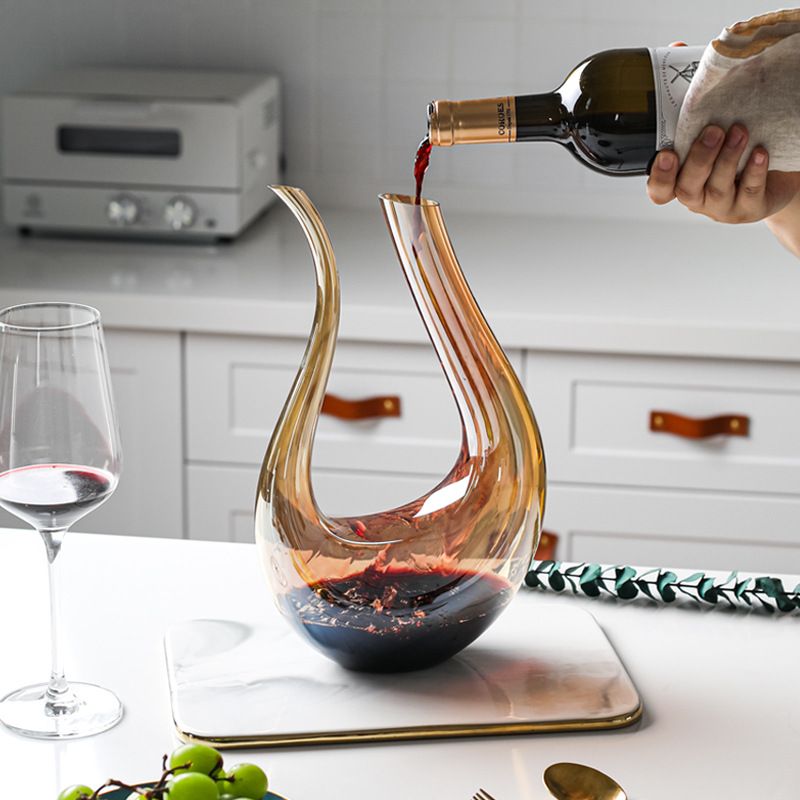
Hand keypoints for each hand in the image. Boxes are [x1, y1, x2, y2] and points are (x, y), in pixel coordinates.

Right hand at [647, 124, 799, 224]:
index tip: (667, 154)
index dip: (660, 176)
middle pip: (687, 188)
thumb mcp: (715, 146)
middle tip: (713, 131)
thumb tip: (698, 100)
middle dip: (699, 159)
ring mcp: (723, 207)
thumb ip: (700, 134)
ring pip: (718, 188)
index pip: (661, 190)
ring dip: (727, 158)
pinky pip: (750, 192)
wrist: (775, 178)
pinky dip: (754, 171)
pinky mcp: (750, 209)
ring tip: (739, 132)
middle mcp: (699, 199)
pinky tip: (759, 153)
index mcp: (683, 184)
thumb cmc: (739, 158)